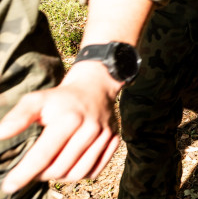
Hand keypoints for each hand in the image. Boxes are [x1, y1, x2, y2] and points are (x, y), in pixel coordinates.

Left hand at [0, 62, 120, 193]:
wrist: (96, 86)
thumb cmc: (61, 97)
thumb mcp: (37, 99)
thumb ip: (18, 117)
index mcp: (69, 119)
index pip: (43, 155)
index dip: (24, 173)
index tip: (9, 185)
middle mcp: (90, 129)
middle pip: (59, 168)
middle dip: (40, 175)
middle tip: (31, 170)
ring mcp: (104, 136)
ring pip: (77, 173)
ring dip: (58, 176)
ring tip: (48, 169)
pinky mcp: (114, 141)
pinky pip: (94, 171)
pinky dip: (78, 174)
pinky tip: (68, 166)